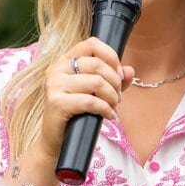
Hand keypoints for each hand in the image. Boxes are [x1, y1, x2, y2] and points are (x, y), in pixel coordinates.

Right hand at [38, 36, 134, 161]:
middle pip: (97, 64)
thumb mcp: (97, 93)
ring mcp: (54, 85)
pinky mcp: (56, 103)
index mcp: (65, 61)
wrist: (56, 141)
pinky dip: (105, 109)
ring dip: (112, 97)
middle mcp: (57, 69)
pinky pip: (90, 101)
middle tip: (118, 98)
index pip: (92, 44)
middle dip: (115, 82)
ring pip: (96, 82)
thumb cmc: (77, 114)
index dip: (111, 57)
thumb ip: (114, 80)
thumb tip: (130, 71)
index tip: (119, 75)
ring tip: (113, 107)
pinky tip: (109, 116)